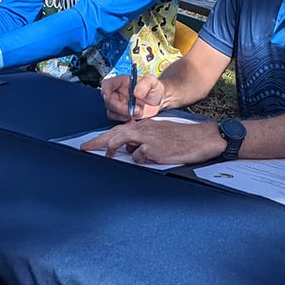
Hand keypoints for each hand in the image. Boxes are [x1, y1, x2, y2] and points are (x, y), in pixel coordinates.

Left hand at [80, 119, 223, 165]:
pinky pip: (140, 156)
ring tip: (107, 156)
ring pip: (122, 140)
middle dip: (98, 141)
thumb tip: (129, 152)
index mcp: (144, 126)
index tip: (89, 143)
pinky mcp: (155, 149)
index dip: (102, 137)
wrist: (200, 138)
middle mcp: (144, 129)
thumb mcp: (159, 135)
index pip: (118, 129)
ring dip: (112, 148)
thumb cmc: (181, 138)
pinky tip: (149, 158)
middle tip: (84, 148)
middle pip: (115, 133)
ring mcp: (149, 138)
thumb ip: (143, 141)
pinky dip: (140, 159)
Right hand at [101, 73, 163, 121]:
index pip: (106, 86)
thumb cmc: (154, 89)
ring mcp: (118, 105)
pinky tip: (136, 119)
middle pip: (108, 103)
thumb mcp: (152, 81)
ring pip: (112, 113)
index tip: (113, 100)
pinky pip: (118, 120)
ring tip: (139, 113)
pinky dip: (127, 121)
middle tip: (137, 110)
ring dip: (125, 116)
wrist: (158, 101)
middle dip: (122, 109)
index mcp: (120, 82)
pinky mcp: (122, 114)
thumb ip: (145, 84)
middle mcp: (116, 93)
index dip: (107, 94)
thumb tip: (135, 92)